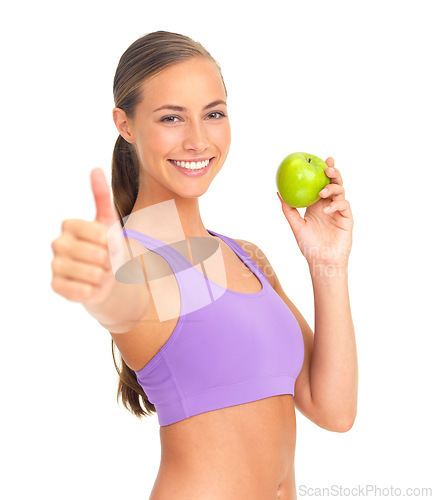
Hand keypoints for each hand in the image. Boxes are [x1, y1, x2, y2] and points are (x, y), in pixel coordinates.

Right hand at [51, 168, 122, 304]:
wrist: (104, 276)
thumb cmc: (107, 247)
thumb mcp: (109, 222)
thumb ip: (102, 196)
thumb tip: (95, 169)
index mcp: (69, 225)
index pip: (102, 236)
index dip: (113, 244)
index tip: (108, 244)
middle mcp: (57, 243)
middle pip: (99, 255)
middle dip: (109, 262)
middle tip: (105, 262)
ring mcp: (55, 265)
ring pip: (92, 274)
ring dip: (103, 277)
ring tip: (99, 273)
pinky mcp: (56, 286)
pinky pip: (84, 291)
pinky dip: (94, 290)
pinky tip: (90, 285)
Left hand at [277, 157, 353, 267]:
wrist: (322, 261)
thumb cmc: (308, 245)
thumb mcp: (296, 225)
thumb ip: (288, 209)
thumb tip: (278, 192)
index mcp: (317, 204)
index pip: (320, 183)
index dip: (321, 171)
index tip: (317, 159)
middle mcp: (329, 205)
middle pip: (334, 183)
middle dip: (333, 172)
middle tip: (327, 166)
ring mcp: (339, 211)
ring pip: (341, 191)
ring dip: (333, 188)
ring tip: (323, 191)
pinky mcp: (347, 218)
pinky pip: (343, 206)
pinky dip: (335, 205)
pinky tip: (326, 210)